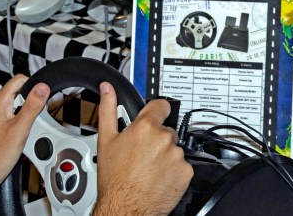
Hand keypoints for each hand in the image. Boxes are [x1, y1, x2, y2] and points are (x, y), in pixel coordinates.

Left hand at [0, 74, 48, 215]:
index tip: (40, 98)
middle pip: (15, 94)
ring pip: (9, 107)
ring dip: (19, 115)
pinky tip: (13, 138)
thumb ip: (32, 106)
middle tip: (30, 122)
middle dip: (27, 104)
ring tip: (21, 133)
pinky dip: (11, 124)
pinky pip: (2, 118)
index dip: (33, 87)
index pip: (18, 80)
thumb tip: (42, 87)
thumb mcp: (20, 130)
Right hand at [94, 82, 192, 215]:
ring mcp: (177, 155)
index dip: (155, 112)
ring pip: (174, 149)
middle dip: (157, 139)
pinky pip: (183, 165)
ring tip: (149, 169)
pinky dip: (174, 170)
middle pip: (166, 130)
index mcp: (146, 127)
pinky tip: (159, 177)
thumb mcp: (106, 141)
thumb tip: (108, 89)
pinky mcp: (186, 171)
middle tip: (142, 154)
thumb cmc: (114, 180)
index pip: (161, 105)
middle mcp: (164, 138)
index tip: (152, 118)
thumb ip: (108, 109)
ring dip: (165, 156)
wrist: (125, 208)